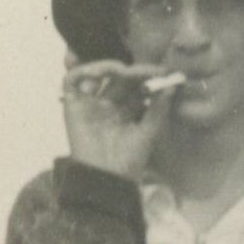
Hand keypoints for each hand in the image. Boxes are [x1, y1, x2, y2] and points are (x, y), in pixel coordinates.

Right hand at [60, 58, 170, 178]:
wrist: (106, 177)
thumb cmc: (130, 160)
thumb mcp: (149, 131)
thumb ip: (159, 108)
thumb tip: (171, 85)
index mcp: (127, 109)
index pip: (136, 84)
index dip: (148, 75)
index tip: (163, 72)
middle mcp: (108, 104)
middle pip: (118, 76)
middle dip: (133, 70)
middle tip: (146, 71)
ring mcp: (90, 103)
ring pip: (95, 72)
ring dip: (108, 65)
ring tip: (123, 70)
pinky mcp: (72, 105)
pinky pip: (71, 79)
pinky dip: (83, 70)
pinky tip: (99, 73)